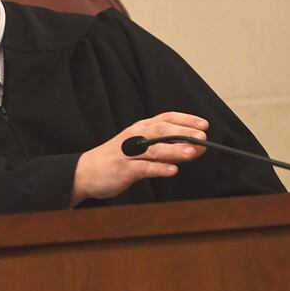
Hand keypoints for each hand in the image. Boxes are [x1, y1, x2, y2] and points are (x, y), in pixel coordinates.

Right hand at [71, 112, 208, 205]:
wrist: (85, 172)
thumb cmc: (115, 159)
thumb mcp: (138, 147)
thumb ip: (163, 147)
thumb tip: (192, 147)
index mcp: (139, 129)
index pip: (165, 118)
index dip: (185, 120)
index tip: (203, 124)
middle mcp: (135, 137)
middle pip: (161, 131)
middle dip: (183, 133)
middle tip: (202, 138)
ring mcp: (128, 153)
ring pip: (154, 149)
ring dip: (174, 150)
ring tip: (192, 152)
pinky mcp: (123, 170)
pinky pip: (143, 168)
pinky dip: (158, 169)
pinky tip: (172, 170)